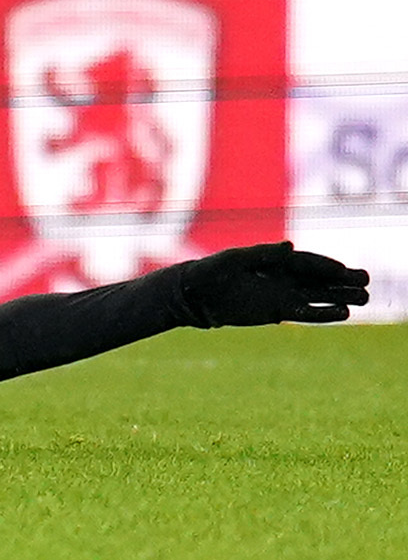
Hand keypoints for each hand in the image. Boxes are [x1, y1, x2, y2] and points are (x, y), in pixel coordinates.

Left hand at [175, 242, 367, 325]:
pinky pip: (305, 312)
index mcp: (273, 259)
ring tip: (365, 299)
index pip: (306, 262)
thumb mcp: (233, 260)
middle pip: (318, 278)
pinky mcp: (276, 311)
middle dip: (341, 280)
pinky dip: (323, 313)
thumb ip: (261, 253)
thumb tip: (290, 246)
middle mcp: (281, 276)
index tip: (346, 270)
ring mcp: (280, 294)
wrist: (193, 296)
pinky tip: (343, 314)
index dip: (326, 266)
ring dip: (339, 297)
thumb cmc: (209, 272)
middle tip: (366, 282)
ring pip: (317, 295)